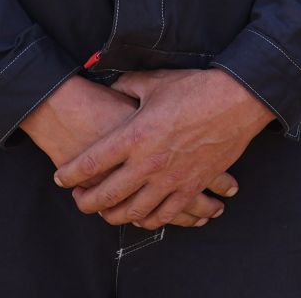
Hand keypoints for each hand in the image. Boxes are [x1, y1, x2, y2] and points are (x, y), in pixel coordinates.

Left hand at [54, 69, 274, 229]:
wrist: (238, 100)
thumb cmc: (197, 88)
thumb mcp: (156, 81)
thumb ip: (129, 86)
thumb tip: (115, 87)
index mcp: (134, 136)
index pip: (90, 164)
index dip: (70, 174)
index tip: (61, 177)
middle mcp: (147, 163)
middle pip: (105, 195)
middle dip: (86, 202)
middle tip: (80, 200)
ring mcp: (170, 178)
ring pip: (132, 212)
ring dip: (114, 216)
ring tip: (108, 212)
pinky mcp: (192, 186)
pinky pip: (165, 214)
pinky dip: (150, 219)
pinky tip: (144, 215)